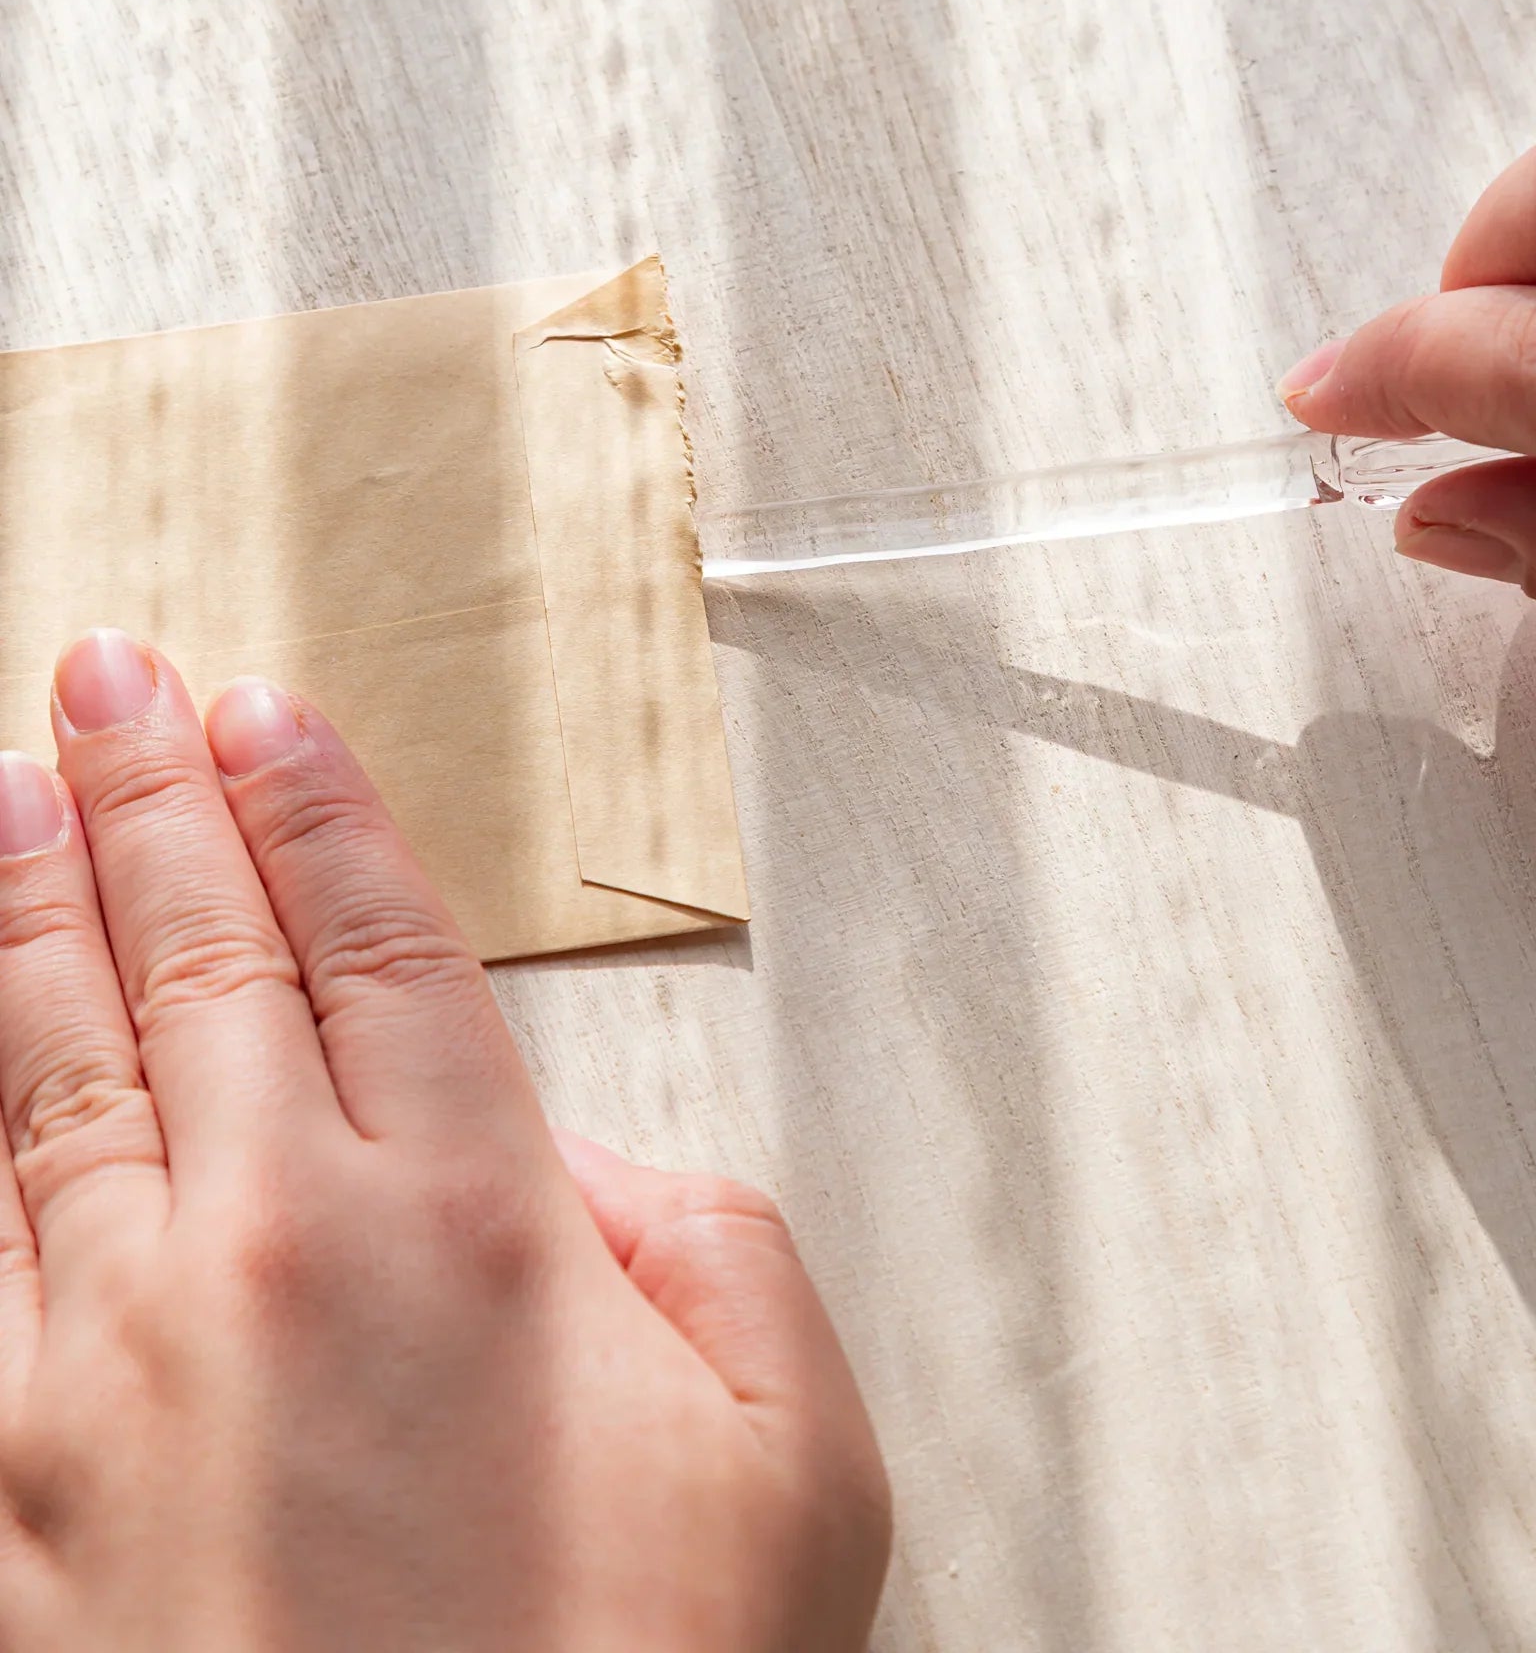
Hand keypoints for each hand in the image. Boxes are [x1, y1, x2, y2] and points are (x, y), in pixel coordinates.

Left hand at [0, 631, 888, 1649]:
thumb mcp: (801, 1461)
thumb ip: (728, 1255)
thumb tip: (606, 1177)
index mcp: (478, 1230)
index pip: (382, 945)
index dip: (319, 811)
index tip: (267, 711)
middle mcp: (278, 1259)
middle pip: (198, 962)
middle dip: (150, 798)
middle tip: (109, 685)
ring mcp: (107, 1379)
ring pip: (49, 1073)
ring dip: (27, 912)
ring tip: (8, 798)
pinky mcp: (3, 1505)